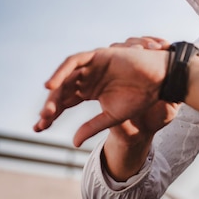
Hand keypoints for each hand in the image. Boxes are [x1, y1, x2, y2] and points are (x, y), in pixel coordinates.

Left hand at [33, 37, 172, 146]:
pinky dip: (61, 71)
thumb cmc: (141, 97)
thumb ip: (92, 127)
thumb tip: (73, 143)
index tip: (39, 129)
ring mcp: (92, 65)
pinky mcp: (98, 55)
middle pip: (62, 91)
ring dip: (55, 92)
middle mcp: (87, 77)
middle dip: (51, 106)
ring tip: (47, 110)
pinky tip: (52, 86)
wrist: (159, 81)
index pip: (64, 103)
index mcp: (89, 91)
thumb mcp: (113, 117)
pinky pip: (74, 61)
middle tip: (43, 122)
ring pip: (65, 77)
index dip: (52, 115)